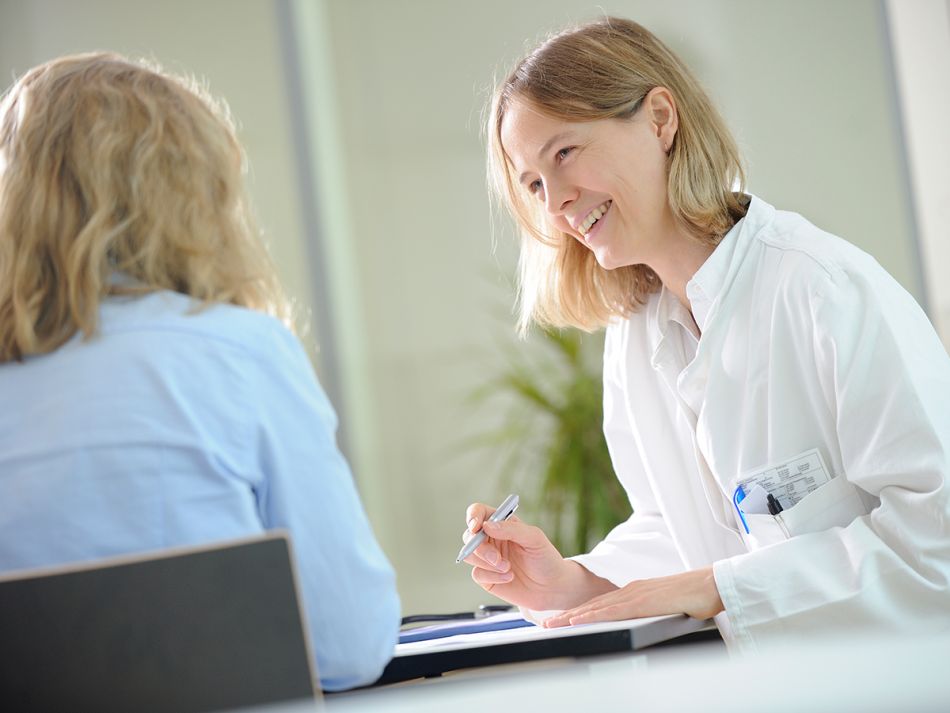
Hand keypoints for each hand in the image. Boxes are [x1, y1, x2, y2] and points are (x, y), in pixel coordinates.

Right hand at [460, 503, 613, 610]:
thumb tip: (487, 526)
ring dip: (488, 563)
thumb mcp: (534, 539)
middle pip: (469, 536)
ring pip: (470, 555)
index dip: (473, 516)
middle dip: (480, 547)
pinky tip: (509, 578)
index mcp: (502, 524)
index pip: (479, 513)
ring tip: (508, 568)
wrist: (552, 588)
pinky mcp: (487, 577)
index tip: (476, 526)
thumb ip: (512, 529)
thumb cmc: (546, 559)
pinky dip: (492, 576)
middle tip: (497, 558)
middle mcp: (492, 539)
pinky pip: (477, 574)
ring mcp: (487, 559)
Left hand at [542, 567, 723, 627]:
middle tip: (546, 622)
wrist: (710, 585)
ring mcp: (634, 594)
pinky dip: (593, 615)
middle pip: (592, 604)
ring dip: (573, 616)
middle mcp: (630, 590)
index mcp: (633, 592)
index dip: (579, 612)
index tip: (562, 619)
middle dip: (568, 614)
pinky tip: (579, 620)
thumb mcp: (662, 605)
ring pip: (596, 607)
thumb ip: (647, 610)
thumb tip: (638, 621)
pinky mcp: (642, 602)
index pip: (600, 604)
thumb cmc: (692, 598)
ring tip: (553, 623)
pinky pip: (613, 611)